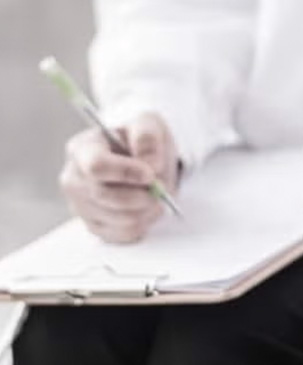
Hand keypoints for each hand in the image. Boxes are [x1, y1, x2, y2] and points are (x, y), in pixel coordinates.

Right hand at [59, 112, 179, 243]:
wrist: (144, 163)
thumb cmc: (141, 143)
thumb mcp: (149, 125)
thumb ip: (148, 137)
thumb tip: (149, 163)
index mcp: (82, 149)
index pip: (96, 166)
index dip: (126, 173)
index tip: (150, 174)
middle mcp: (74, 178)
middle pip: (105, 196)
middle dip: (141, 195)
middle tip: (161, 189)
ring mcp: (81, 205)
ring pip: (118, 219)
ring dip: (146, 210)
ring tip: (156, 196)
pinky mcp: (95, 226)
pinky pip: (123, 234)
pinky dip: (143, 224)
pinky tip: (146, 209)